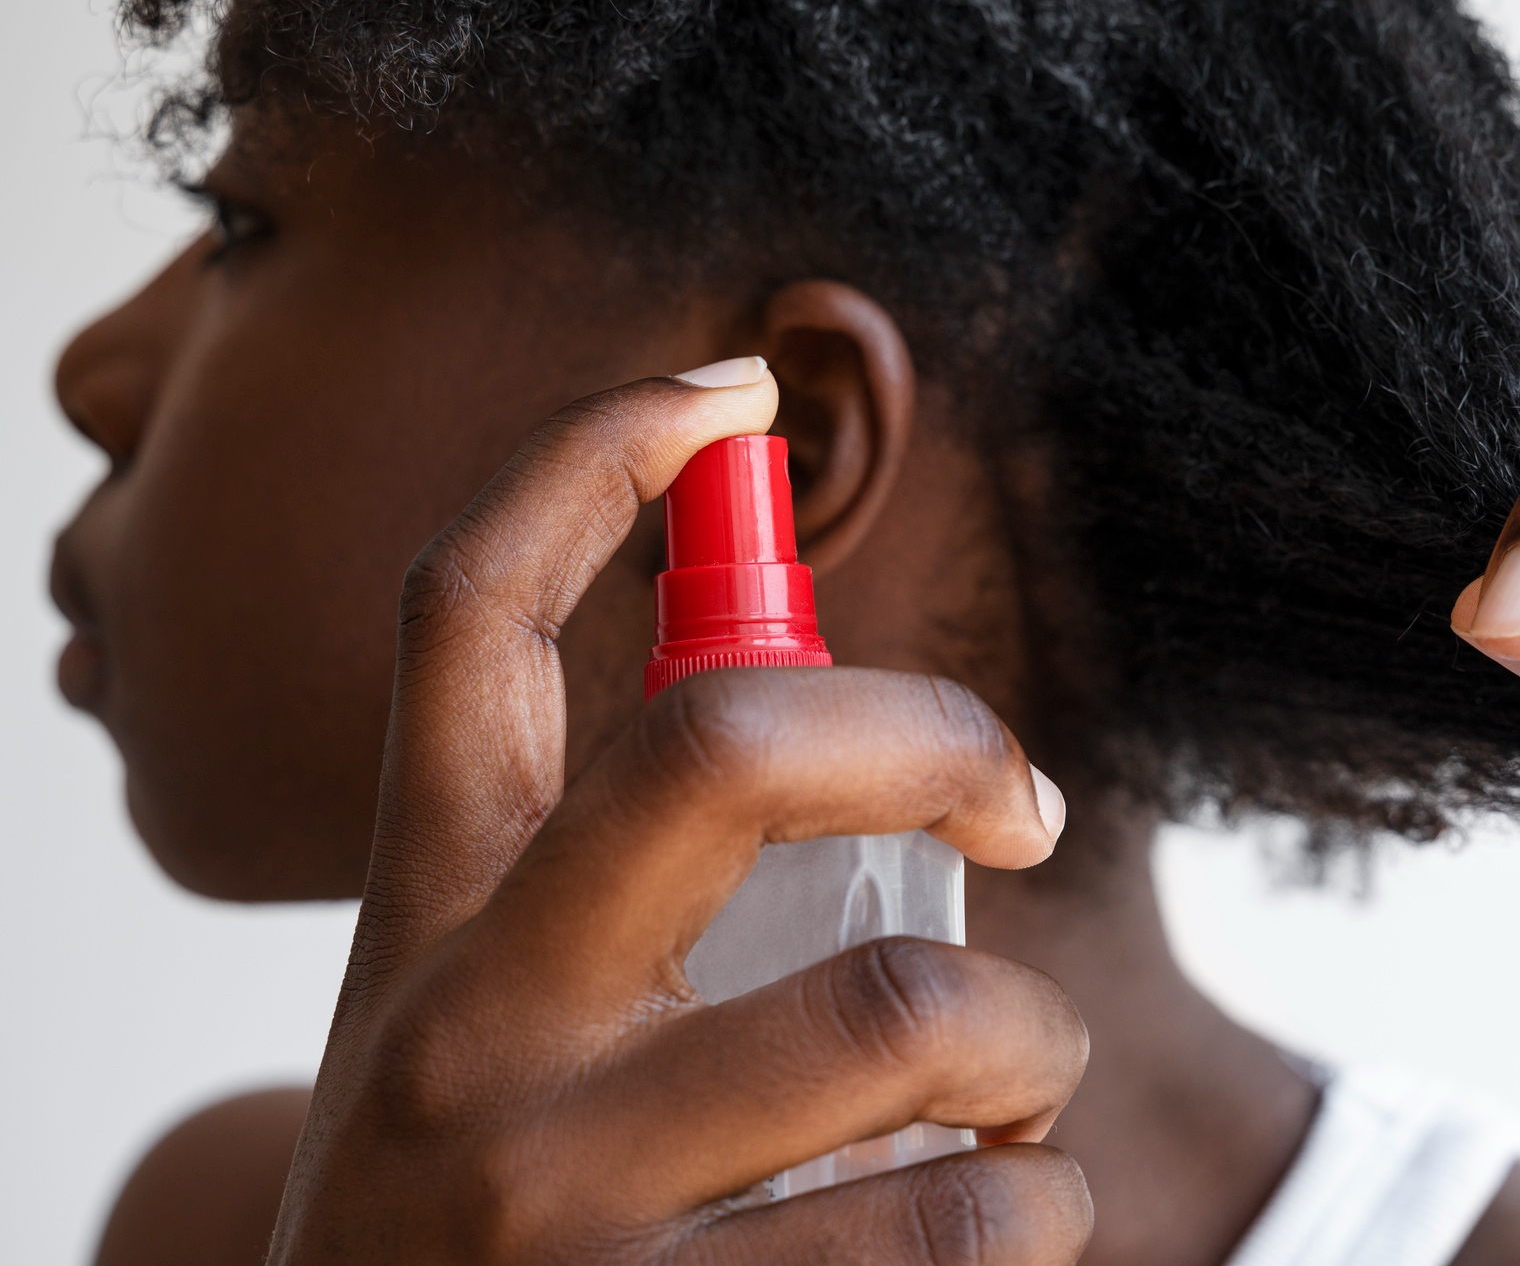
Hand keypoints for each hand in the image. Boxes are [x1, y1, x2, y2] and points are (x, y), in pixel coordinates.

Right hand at [270, 377, 1091, 1263]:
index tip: (723, 386)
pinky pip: (973, 1228)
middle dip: (926, 728)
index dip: (588, 455)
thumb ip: (609, 908)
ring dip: (1032, 1041)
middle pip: (720, 752)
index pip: (465, 622)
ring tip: (1020, 1094)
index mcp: (426, 930)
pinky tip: (1008, 1232)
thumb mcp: (484, 1052)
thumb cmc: (489, 1246)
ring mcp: (562, 1209)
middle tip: (1020, 799)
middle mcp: (467, 1042)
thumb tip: (862, 753)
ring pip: (908, 1010)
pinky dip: (1045, 1218)